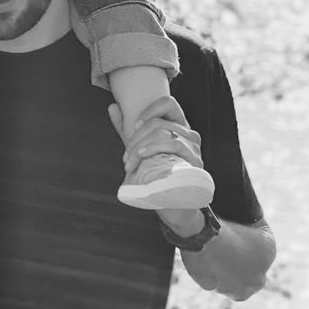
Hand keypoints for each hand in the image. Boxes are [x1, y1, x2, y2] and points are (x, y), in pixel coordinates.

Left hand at [109, 96, 205, 234]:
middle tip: (125, 157)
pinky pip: (175, 145)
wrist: (172, 205)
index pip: (168, 103)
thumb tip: (112, 106)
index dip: (149, 109)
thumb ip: (126, 129)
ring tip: (129, 163)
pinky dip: (154, 148)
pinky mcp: (196, 161)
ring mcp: (194, 148)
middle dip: (135, 138)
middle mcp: (189, 134)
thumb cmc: (156, 175)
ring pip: (163, 132)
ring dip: (140, 147)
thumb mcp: (139, 149)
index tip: (134, 125)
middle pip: (158, 122)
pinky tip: (142, 156)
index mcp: (177, 127)